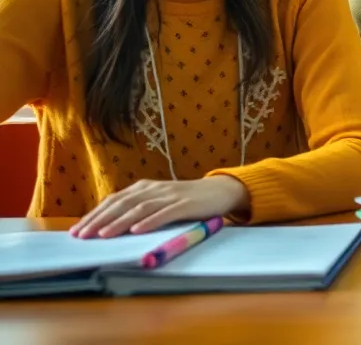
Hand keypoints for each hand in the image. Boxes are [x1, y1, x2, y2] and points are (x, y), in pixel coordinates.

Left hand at [71, 176, 248, 238]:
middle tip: (82, 236)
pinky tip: (136, 231)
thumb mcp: (159, 201)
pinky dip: (149, 222)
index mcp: (144, 188)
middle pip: (122, 204)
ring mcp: (170, 196)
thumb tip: (108, 226)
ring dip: (119, 222)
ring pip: (140, 208)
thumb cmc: (186, 201)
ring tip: (103, 235)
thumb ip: (138, 209)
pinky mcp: (186, 204)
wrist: (220, 191)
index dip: (94, 215)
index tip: (76, 231)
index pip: (113, 201)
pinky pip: (165, 213)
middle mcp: (154, 189)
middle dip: (99, 220)